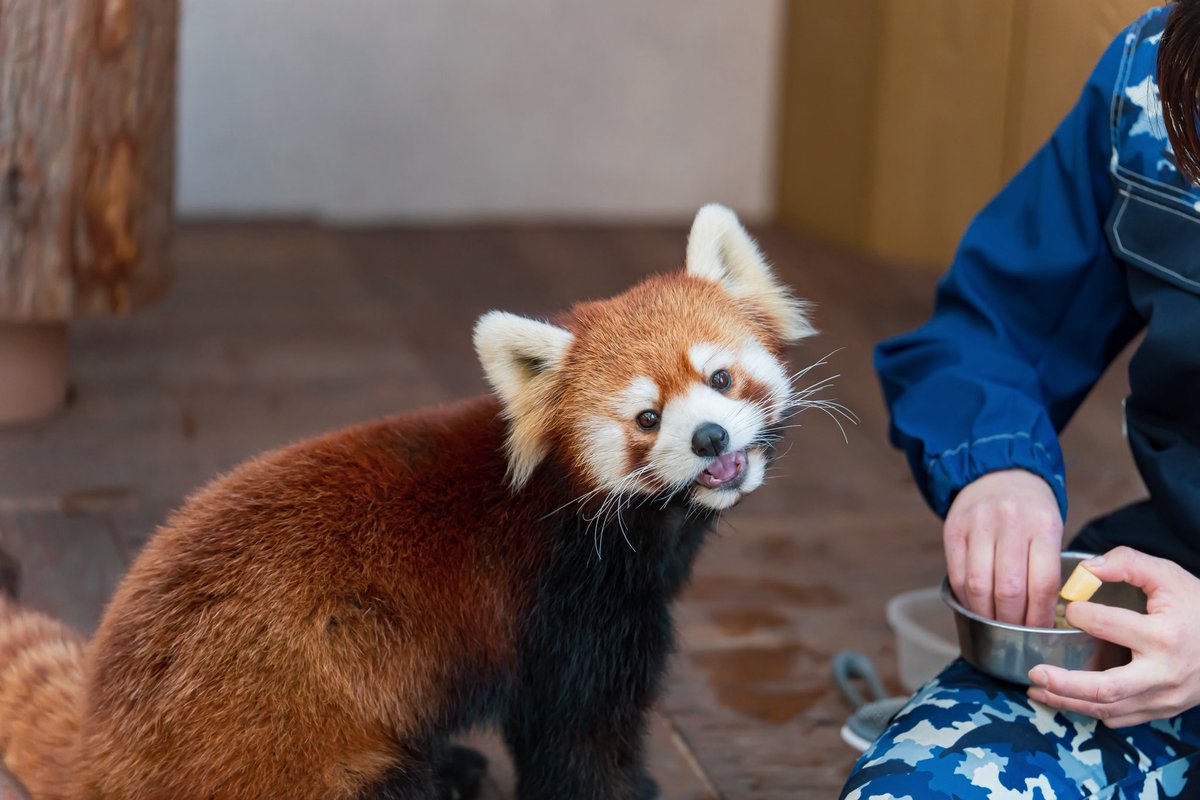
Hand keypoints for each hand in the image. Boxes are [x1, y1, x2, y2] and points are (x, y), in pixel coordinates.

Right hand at [944, 469, 1062, 626]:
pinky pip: (957, 574)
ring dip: (985, 614)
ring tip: (993, 625)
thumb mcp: (1050, 529)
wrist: (998, 472)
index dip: (1040, 616)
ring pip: (979, 586)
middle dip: (1012, 621)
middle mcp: (1010, 522)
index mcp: (1043, 525)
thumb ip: (1047, 567)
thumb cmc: (1030, 509)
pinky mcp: (953, 528)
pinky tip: (974, 606)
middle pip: (1009, 589)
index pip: (1043, 584)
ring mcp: (978, 524)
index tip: (1039, 633)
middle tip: (1015, 635)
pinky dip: (965, 598)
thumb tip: (1043, 619)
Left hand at [1027, 547, 1199, 726]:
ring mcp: (1164, 697)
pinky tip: (1066, 698)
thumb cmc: (1196, 606)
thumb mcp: (1167, 575)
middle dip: (1064, 683)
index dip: (1080, 614)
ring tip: (1036, 689)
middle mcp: (1163, 673)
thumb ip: (1126, 563)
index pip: (1108, 626)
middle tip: (1034, 672)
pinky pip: (1121, 718)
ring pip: (1109, 709)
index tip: (1068, 606)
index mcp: (1163, 636)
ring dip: (1068, 702)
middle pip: (1106, 688)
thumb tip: (1085, 569)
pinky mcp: (1163, 709)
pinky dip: (1090, 710)